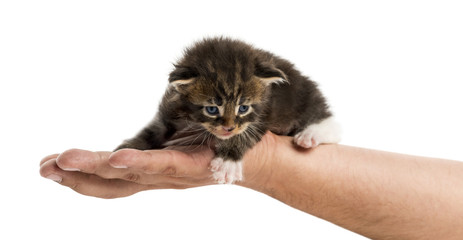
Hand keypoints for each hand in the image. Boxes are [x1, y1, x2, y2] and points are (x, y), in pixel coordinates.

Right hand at [39, 132, 279, 197]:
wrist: (261, 158)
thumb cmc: (216, 147)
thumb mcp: (174, 146)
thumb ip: (151, 147)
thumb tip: (126, 141)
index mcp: (152, 173)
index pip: (109, 180)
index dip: (77, 176)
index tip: (47, 166)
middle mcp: (159, 179)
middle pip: (111, 183)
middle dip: (75, 178)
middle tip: (43, 168)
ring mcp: (175, 175)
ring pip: (129, 176)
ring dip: (95, 170)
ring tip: (64, 162)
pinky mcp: (194, 166)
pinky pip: (163, 166)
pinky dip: (139, 163)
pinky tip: (117, 158)